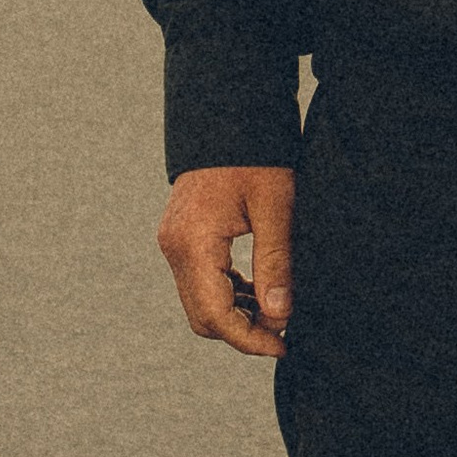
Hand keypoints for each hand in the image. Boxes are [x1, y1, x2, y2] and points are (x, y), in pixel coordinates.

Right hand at [157, 163, 296, 355]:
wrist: (230, 112)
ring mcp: (173, 241)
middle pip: (203, 316)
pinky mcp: (181, 236)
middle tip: (283, 330)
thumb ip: (275, 263)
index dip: (249, 339)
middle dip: (242, 331)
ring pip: (200, 302)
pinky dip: (227, 294)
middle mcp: (174, 246)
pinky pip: (199, 281)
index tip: (283, 344)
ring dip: (235, 314)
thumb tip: (279, 316)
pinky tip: (257, 289)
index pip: (216, 315)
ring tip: (276, 309)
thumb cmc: (256, 154)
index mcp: (193, 242)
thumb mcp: (275, 207)